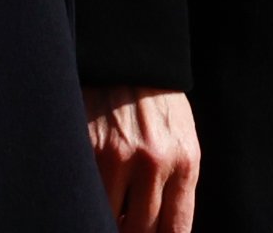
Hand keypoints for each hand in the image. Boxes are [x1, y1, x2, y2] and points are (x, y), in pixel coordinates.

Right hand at [85, 87, 199, 232]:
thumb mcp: (182, 140)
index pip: (174, 230)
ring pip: (110, 218)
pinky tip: (94, 196)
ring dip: (110, 222)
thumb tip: (162, 231)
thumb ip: (176, 185)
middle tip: (128, 226)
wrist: (129, 57)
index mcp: (184, 160)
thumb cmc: (159, 102)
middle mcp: (153, 162)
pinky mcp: (88, 148)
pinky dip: (90, 202)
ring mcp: (117, 156)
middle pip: (141, 231)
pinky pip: (88, 194)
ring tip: (111, 213)